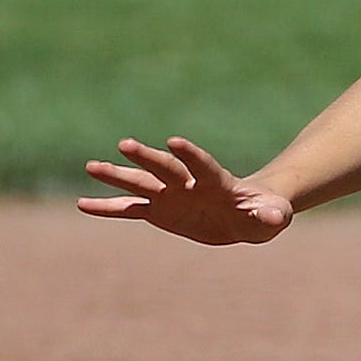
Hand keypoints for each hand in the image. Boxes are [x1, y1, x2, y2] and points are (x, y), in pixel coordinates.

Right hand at [76, 136, 292, 245]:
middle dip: (147, 157)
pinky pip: (129, 210)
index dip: (190, 154)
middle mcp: (189, 183)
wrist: (247, 216)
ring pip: (141, 183)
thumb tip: (277, 218)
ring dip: (117, 176)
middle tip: (125, 144)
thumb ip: (272, 216)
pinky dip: (107, 207)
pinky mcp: (160, 211)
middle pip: (165, 167)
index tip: (174, 141)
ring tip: (91, 166)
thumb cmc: (265, 213)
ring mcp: (171, 195)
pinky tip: (83, 203)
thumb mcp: (273, 216)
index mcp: (217, 181)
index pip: (202, 164)